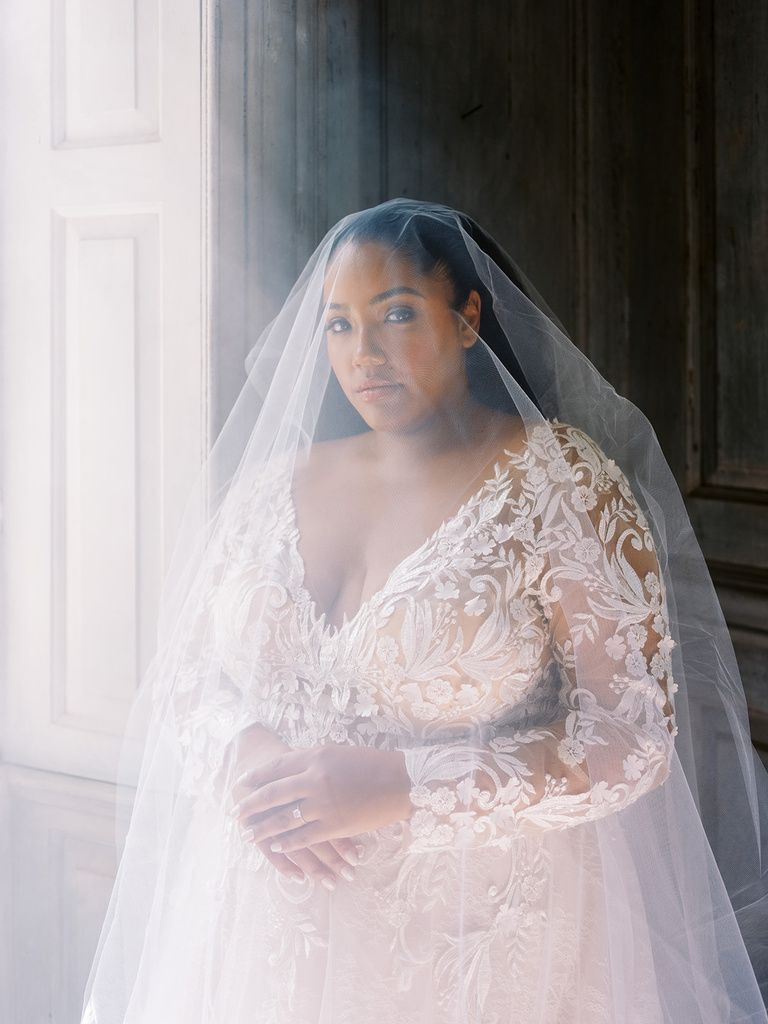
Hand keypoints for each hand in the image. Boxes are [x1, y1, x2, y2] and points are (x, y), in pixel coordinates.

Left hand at [228, 724, 361, 887]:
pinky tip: (273, 845)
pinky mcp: (334, 825)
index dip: (257, 777)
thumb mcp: (338, 753)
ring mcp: (323, 804)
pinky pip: (303, 837)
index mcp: (316, 757)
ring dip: (262, 828)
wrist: (401, 782)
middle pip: (273, 794)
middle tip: (235, 812)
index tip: (242, 784)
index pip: (277, 767)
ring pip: (284, 819)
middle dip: (251, 805)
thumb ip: (313, 761)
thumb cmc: (371, 764)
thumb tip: (290, 770)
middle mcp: (315, 779)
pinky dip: (286, 842)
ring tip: (247, 833)